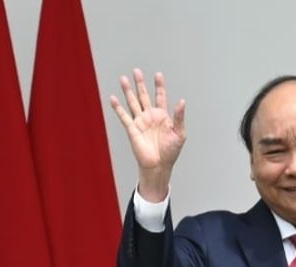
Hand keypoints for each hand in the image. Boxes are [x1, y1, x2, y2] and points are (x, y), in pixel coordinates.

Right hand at [109, 69, 186, 202]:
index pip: (160, 97)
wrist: (159, 165)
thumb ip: (179, 117)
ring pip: (132, 102)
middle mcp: (150, 116)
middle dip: (140, 83)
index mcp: (162, 116)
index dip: (159, 86)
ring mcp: (140, 122)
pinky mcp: (132, 129)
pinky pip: (124, 116)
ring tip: (123, 79)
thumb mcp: (180, 133)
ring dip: (128, 91)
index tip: (158, 75)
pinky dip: (118, 107)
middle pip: (144, 95)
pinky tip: (113, 98)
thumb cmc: (171, 152)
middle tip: (137, 71)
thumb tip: (182, 101)